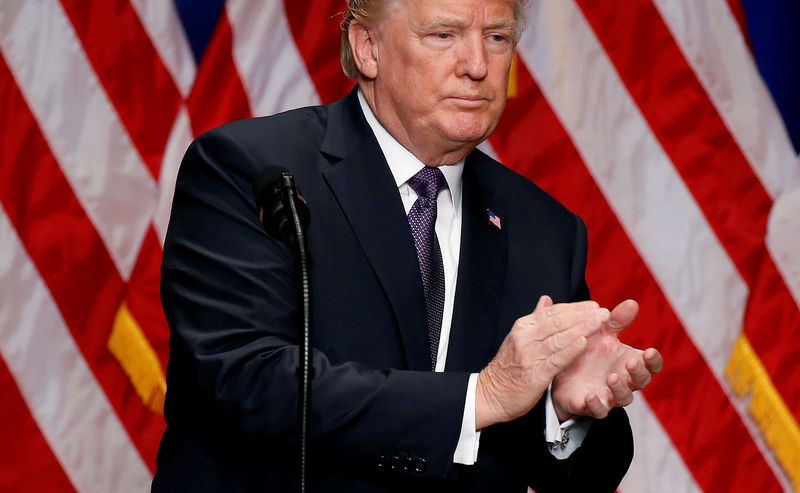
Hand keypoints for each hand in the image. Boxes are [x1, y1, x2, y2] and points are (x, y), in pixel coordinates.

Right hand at [475, 296, 609, 428]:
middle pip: (558, 321)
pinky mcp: (535, 374)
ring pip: (559, 337)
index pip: (553, 312)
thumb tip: (546, 299)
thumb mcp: (518, 338)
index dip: (575, 308)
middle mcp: (526, 337)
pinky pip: (556, 359)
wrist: (491, 394)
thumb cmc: (508, 367)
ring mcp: (529, 355)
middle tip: (603, 311)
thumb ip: (535, 319)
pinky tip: (584, 343)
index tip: (593, 305)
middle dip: (583, 315)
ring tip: (600, 322)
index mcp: (523, 326)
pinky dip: (570, 350)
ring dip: (582, 328)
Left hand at [551, 299, 662, 420]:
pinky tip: (591, 396)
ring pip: (623, 397)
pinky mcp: (591, 406)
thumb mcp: (600, 333)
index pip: (650, 364)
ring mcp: (609, 394)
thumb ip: (615, 320)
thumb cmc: (587, 351)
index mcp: (628, 361)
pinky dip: (597, 404)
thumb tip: (632, 302)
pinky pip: (599, 410)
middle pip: (641, 381)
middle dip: (638, 372)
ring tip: (612, 376)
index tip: (650, 351)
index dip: (653, 360)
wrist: (559, 371)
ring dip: (619, 387)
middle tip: (631, 362)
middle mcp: (623, 380)